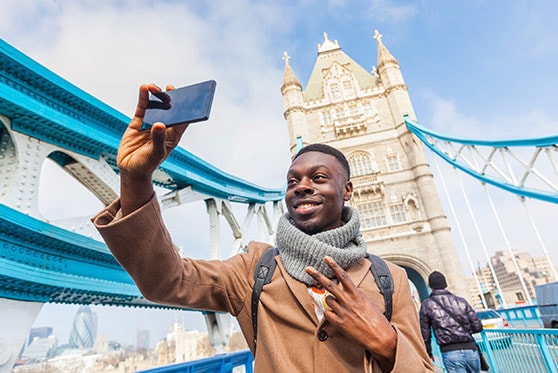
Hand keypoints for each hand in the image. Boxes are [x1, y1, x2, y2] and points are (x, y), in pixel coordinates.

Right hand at [117, 84, 188, 214]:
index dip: (188, 108)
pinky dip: (144, 98)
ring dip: (156, 95)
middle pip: (170, 109)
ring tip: (154, 87)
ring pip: (156, 105)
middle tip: (170, 88)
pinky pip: (143, 107)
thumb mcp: (155, 154)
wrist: (130, 169)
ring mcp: (151, 123)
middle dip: (171, 97)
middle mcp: (164, 127)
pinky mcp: (139, 122)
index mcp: (173, 135)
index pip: (183, 119)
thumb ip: (158, 140)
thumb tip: (159, 124)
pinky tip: (144, 89)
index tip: (189, 96)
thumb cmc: (147, 164)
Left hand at [306, 256, 396, 370]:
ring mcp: (343, 312)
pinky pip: (327, 314)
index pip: (343, 276)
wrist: (380, 337)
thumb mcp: (369, 303)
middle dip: (317, 275)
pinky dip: (329, 314)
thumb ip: (357, 296)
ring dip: (329, 301)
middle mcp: (348, 301)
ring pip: (327, 300)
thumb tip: (349, 292)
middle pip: (329, 285)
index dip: (334, 266)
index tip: (326, 258)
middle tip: (308, 268)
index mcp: (357, 294)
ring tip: (339, 307)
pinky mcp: (339, 323)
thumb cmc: (377, 320)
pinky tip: (335, 316)